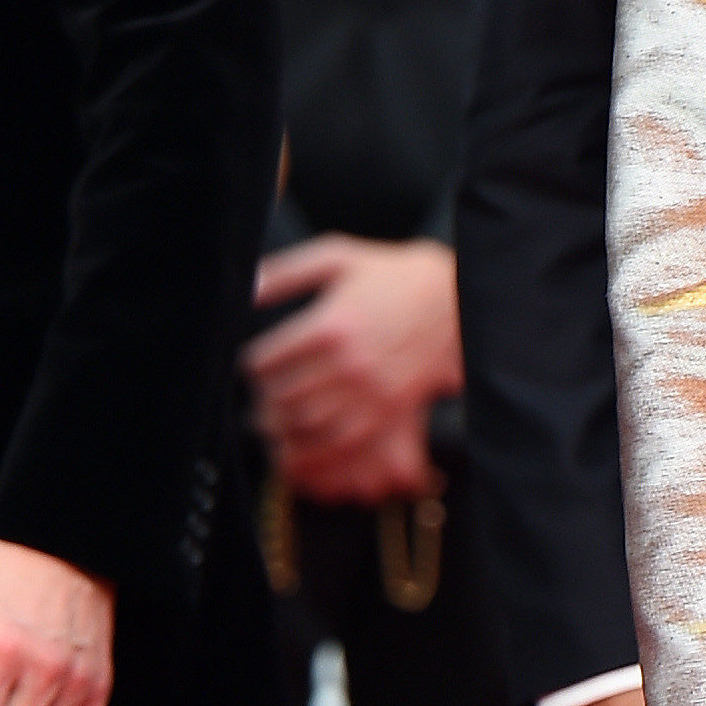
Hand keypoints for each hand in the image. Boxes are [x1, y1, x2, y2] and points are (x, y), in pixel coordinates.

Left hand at [245, 236, 461, 504]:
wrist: (457, 298)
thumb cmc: (394, 274)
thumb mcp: (338, 256)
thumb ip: (287, 272)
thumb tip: (248, 286)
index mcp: (329, 325)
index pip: (267, 361)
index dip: (252, 367)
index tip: (255, 365)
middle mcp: (349, 364)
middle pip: (284, 397)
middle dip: (264, 401)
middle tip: (262, 397)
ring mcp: (372, 392)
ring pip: (309, 426)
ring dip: (286, 428)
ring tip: (278, 420)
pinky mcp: (391, 411)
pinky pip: (345, 443)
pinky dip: (318, 449)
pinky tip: (308, 440)